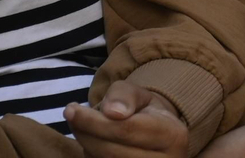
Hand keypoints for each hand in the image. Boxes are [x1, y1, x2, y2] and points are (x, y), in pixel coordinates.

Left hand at [67, 81, 188, 157]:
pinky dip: (93, 157)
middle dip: (85, 133)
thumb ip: (124, 95)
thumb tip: (111, 112)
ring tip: (83, 128)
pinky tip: (92, 144)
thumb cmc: (146, 112)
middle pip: (112, 152)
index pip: (125, 129)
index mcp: (172, 135)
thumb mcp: (139, 94)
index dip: (94, 121)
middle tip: (71, 116)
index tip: (71, 110)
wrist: (158, 138)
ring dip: (87, 147)